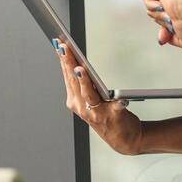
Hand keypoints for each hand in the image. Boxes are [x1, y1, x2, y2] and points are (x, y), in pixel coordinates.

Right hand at [52, 37, 144, 154]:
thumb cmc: (105, 113)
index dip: (63, 59)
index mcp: (74, 100)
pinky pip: (116, 108)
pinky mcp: (113, 117)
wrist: (121, 138)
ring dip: (84, 81)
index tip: (59, 43)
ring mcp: (96, 113)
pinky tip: (123, 100)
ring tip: (80, 69)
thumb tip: (75, 61)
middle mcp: (82, 107)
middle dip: (69, 62)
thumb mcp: (89, 98)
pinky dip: (119, 104)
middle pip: (74, 81)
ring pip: (88, 94)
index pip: (67, 75)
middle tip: (65, 46)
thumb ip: (82, 83)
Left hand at [142, 0, 181, 48]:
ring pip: (153, 8)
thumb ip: (176, 40)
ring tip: (169, 14)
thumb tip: (164, 38)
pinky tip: (163, 6)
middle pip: (160, 13)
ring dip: (159, 16)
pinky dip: (153, 7)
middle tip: (171, 21)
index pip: (170, 16)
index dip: (168, 27)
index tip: (171, 31)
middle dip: (162, 22)